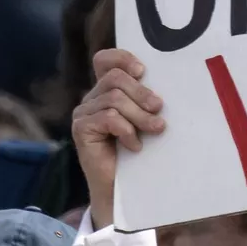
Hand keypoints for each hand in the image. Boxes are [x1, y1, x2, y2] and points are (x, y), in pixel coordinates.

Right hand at [72, 48, 165, 229]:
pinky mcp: (80, 129)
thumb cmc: (141, 150)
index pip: (105, 60)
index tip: (143, 71)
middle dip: (142, 93)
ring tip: (154, 130)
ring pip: (114, 99)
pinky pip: (108, 118)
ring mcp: (83, 113)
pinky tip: (135, 146)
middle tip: (159, 109)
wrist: (123, 186)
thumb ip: (148, 100)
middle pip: (115, 79)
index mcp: (107, 90)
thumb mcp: (146, 118)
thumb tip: (166, 90)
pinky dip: (127, 131)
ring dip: (140, 116)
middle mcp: (92, 98)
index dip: (122, 58)